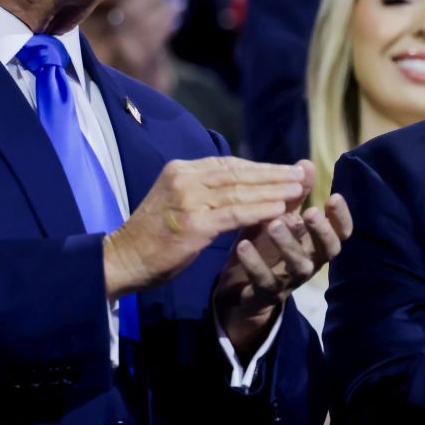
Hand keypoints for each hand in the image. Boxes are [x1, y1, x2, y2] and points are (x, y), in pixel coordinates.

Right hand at [104, 156, 307, 299]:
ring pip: (240, 190)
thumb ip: (203, 191)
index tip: (285, 170)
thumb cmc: (153, 236)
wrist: (123, 259)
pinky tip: (280, 209)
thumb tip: (241, 184)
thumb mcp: (177, 203)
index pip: (228, 164)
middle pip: (238, 173)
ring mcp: (188, 200)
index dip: (260, 167)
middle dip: (273, 174)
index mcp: (180, 170)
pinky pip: (235, 214)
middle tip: (301, 175)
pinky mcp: (193, 223)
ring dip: (273, 189)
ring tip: (298, 189)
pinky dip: (260, 210)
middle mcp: (184, 178)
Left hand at [212, 162, 353, 356]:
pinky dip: (254, 263)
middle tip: (309, 212)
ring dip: (288, 244)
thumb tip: (306, 164)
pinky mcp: (265, 293)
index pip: (341, 231)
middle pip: (328, 250)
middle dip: (321, 231)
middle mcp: (309, 261)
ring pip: (299, 266)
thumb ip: (294, 195)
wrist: (240, 288)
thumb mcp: (279, 217)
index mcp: (315, 242)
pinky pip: (264, 280)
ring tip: (273, 224)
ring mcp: (289, 280)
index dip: (341, 217)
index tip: (334, 197)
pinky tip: (243, 245)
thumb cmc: (266, 246)